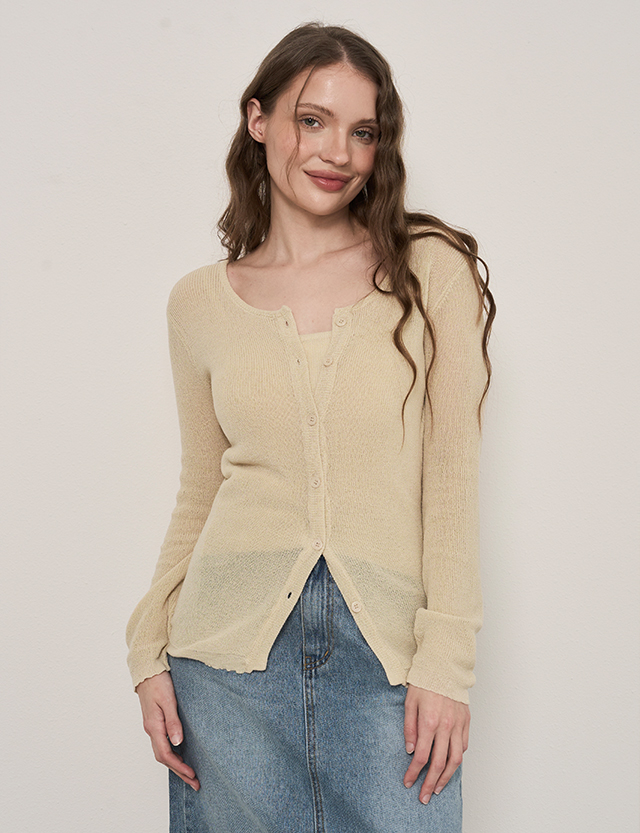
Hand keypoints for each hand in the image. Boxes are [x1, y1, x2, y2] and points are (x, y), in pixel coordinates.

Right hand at [136, 670, 199, 790]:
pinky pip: (163, 744)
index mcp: (154, 726)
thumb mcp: (168, 700)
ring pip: (163, 752)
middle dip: (179, 772)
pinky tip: (181, 754)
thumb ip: (173, 722)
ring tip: (190, 773)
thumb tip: (177, 743)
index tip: (192, 775)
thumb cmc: (158, 682)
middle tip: (195, 782)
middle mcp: (152, 729)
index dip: (179, 767)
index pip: (166, 754)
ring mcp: (153, 726)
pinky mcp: (156, 722)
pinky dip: (172, 754)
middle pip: (164, 758)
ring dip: (176, 764)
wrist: (147, 670)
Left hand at [403, 684, 468, 803]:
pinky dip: (458, 759)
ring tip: (438, 788)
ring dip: (446, 778)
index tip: (408, 782)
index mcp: (429, 722)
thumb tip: (409, 750)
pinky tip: (450, 766)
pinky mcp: (466, 722)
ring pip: (455, 760)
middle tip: (424, 797)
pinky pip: (463, 746)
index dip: (414, 773)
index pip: (421, 756)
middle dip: (430, 783)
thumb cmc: (424, 682)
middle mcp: (445, 727)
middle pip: (439, 764)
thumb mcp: (409, 703)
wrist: (444, 666)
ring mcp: (458, 725)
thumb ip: (409, 727)